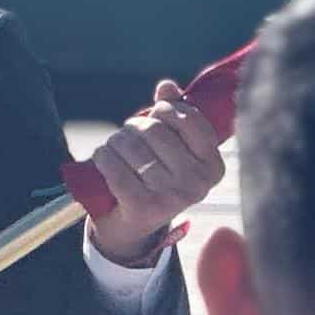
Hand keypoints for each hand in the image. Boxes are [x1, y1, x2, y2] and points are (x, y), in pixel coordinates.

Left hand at [84, 80, 225, 266]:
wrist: (133, 228)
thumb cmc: (155, 178)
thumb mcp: (172, 148)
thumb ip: (174, 114)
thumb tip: (167, 86)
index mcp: (213, 166)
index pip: (190, 119)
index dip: (166, 110)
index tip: (156, 114)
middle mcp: (197, 183)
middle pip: (154, 130)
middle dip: (133, 127)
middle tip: (127, 136)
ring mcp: (172, 197)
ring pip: (131, 147)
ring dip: (114, 142)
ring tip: (113, 149)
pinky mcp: (143, 207)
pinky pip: (115, 168)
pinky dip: (102, 159)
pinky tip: (102, 160)